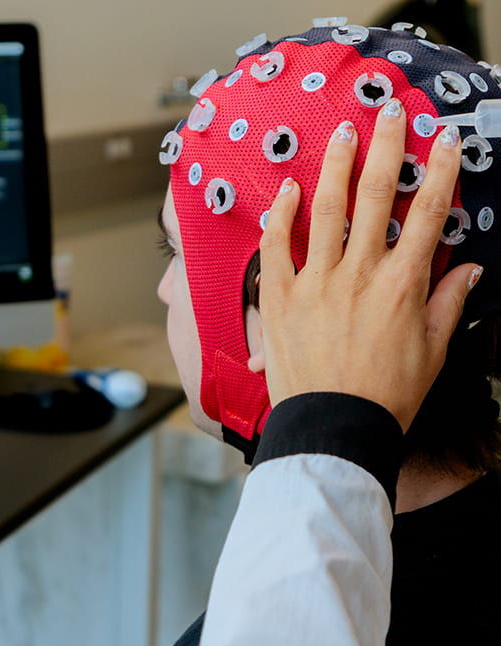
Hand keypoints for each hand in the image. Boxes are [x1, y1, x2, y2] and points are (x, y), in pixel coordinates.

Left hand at [257, 100, 479, 431]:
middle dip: (385, 148)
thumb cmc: (386, 396)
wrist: (334, 427)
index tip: (443, 141)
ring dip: (335, 166)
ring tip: (342, 133)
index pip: (428, 213)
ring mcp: (316, 282)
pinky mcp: (280, 298)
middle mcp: (360, 273)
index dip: (439, 171)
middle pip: (375, 195)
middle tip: (387, 114)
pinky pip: (277, 246)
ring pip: (326, 210)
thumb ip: (448, 304)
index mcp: (404, 284)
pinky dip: (281, 215)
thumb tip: (471, 271)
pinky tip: (287, 190)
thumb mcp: (432, 351)